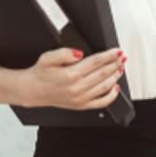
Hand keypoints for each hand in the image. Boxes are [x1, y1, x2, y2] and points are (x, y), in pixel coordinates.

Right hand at [12, 47, 126, 109]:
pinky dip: (111, 95)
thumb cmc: (41, 73)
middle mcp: (77, 88)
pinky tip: (115, 87)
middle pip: (103, 73)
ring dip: (115, 76)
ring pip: (104, 86)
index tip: (118, 51)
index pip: (96, 62)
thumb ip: (64, 53)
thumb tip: (79, 53)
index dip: (109, 55)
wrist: (32, 91)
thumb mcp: (47, 57)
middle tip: (123, 57)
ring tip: (120, 68)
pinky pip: (101, 103)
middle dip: (115, 64)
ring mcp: (80, 98)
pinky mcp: (81, 106)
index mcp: (70, 74)